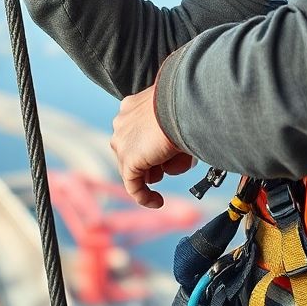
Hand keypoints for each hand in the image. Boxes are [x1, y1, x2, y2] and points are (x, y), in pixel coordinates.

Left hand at [111, 85, 194, 207]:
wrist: (180, 105)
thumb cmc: (184, 103)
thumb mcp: (175, 111)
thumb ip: (171, 123)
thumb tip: (181, 141)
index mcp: (131, 107)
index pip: (135, 132)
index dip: (149, 145)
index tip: (165, 151)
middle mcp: (122, 122)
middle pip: (133, 150)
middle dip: (151, 160)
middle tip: (169, 162)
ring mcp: (122, 142)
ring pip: (135, 167)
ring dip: (155, 172)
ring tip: (174, 166)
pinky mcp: (129, 160)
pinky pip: (133, 186)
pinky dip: (144, 196)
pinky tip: (157, 201)